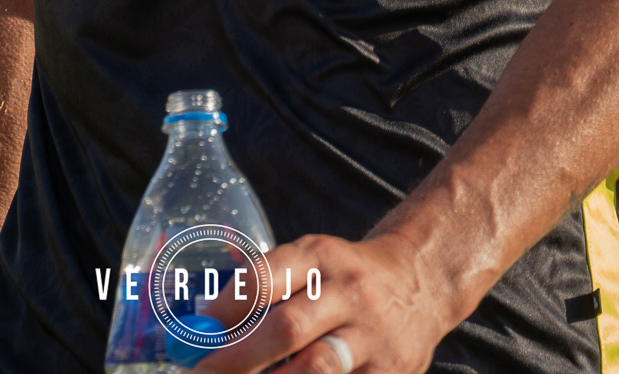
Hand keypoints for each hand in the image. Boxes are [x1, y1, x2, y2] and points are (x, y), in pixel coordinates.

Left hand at [203, 234, 447, 373]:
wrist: (421, 282)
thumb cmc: (345, 276)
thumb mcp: (313, 260)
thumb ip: (268, 286)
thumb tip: (204, 326)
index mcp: (320, 256)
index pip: (266, 278)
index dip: (227, 307)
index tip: (197, 330)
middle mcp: (348, 292)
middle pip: (287, 328)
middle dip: (238, 359)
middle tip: (203, 373)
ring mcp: (372, 336)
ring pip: (318, 368)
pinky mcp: (391, 373)